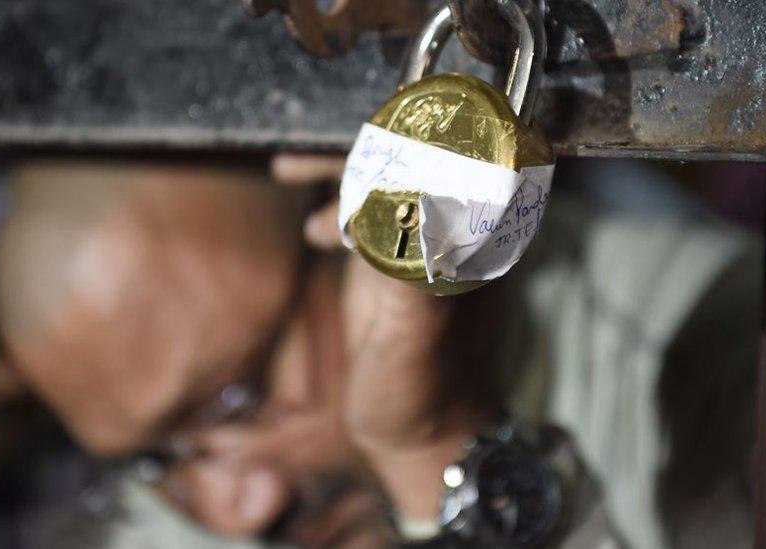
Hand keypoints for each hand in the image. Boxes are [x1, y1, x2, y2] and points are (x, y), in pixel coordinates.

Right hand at [272, 153, 496, 521]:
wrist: (420, 433)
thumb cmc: (423, 394)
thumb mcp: (412, 337)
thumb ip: (407, 272)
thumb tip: (398, 203)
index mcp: (477, 236)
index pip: (442, 158)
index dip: (391, 137)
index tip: (337, 138)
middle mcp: (457, 227)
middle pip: (410, 157)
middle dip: (351, 147)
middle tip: (296, 154)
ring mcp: (425, 240)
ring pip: (384, 179)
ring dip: (338, 170)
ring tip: (288, 169)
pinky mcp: (396, 259)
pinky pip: (368, 212)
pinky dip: (336, 209)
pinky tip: (313, 229)